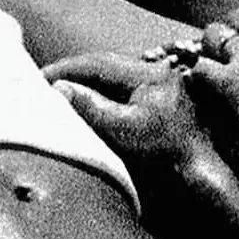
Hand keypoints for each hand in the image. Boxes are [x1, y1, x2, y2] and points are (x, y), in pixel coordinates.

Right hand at [47, 50, 232, 183]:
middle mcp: (155, 73)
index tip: (41, 76)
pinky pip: (119, 91)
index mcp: (150, 74)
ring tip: (57, 92)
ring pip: (110, 78)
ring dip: (84, 84)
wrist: (198, 174)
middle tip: (43, 83)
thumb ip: (92, 107)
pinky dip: (97, 95)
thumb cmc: (165, 154)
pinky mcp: (155, 102)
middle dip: (73, 74)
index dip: (67, 69)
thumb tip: (59, 88)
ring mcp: (156, 86)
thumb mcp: (124, 129)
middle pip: (104, 66)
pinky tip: (82, 104)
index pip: (99, 63)